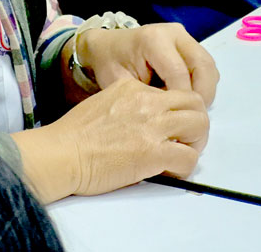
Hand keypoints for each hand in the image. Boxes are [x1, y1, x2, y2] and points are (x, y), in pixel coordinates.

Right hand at [16, 78, 208, 200]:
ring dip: (195, 143)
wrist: (60, 154)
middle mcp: (149, 101)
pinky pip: (188, 158)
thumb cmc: (74, 135)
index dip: (179, 111)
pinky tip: (170, 173)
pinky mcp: (153, 152)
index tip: (172, 127)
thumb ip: (128, 102)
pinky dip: (184, 168)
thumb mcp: (104, 100)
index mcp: (135, 87)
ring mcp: (153, 126)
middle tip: (186, 141)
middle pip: (195, 103)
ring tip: (181, 155)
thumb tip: (144, 119)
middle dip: (196, 122)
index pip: (174, 92)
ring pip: (199, 125)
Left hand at [79, 23, 218, 105]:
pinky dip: (204, 84)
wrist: (109, 46)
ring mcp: (184, 36)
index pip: (178, 72)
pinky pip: (206, 65)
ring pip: (208, 65)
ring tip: (192, 111)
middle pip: (202, 65)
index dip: (181, 99)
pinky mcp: (190, 43)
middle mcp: (174, 33)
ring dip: (206, 90)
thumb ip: (145, 97)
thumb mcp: (119, 83)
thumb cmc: (110, 64)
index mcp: (153, 40)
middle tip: (193, 119)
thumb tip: (170, 118)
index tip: (177, 121)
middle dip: (202, 95)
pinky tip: (189, 100)